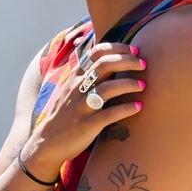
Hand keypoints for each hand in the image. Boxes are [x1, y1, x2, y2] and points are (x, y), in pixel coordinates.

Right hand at [18, 42, 145, 178]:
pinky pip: (109, 114)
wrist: (47, 142)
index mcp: (76, 78)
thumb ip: (88, 76)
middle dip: (128, 61)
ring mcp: (82, 106)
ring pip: (108, 88)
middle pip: (105, 65)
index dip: (118, 48)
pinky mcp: (87, 125)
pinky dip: (126, 109)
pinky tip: (138, 106)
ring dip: (129, 84)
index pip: (96, 53)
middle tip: (143, 64)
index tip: (135, 51)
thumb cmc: (65, 115)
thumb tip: (111, 62)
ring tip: (142, 85)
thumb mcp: (71, 90)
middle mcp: (78, 88)